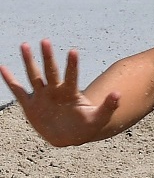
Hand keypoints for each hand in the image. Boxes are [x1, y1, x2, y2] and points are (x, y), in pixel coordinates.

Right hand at [0, 40, 119, 147]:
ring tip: (24, 45)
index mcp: (71, 93)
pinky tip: (2, 67)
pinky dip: (10, 80)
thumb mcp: (99, 119)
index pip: (72, 76)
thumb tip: (118, 93)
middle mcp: (55, 91)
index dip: (72, 65)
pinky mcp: (30, 106)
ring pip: (34, 76)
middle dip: (48, 57)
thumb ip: (109, 106)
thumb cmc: (85, 126)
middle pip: (50, 71)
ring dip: (29, 62)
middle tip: (45, 40)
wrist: (70, 136)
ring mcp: (42, 97)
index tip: (73, 51)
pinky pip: (18, 91)